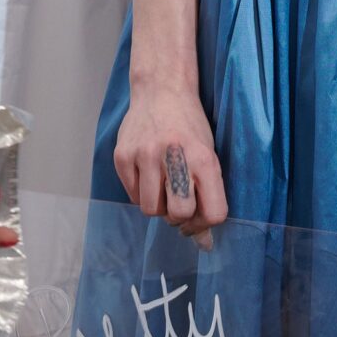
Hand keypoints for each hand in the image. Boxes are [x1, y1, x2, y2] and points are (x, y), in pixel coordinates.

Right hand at [114, 82, 227, 238]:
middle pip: (179, 215)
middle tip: (179, 203)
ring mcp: (145, 155)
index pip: (214, 213)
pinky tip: (148, 173)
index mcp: (204, 158)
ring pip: (151, 210)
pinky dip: (141, 193)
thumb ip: (209, 197)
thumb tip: (204, 244)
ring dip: (158, 206)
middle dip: (180, 217)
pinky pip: (133, 196)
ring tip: (162, 185)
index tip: (201, 216)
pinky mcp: (122, 156)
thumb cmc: (190, 128)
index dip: (207, 224)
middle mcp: (174, 156)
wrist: (161, 91)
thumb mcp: (208, 156)